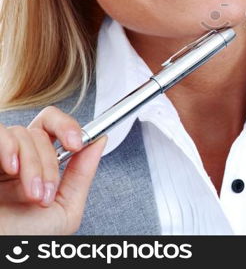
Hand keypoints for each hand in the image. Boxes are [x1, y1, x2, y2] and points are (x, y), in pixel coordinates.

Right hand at [0, 106, 106, 234]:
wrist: (2, 255)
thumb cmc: (25, 240)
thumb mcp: (65, 209)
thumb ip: (83, 174)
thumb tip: (99, 142)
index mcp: (40, 167)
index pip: (54, 127)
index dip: (68, 127)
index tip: (78, 144)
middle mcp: (19, 159)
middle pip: (41, 131)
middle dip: (50, 162)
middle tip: (47, 190)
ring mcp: (0, 158)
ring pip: (22, 134)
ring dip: (33, 165)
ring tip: (30, 194)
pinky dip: (9, 147)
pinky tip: (11, 169)